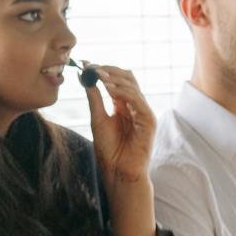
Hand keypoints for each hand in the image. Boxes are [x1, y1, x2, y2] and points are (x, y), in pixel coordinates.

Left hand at [84, 66, 156, 185]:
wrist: (118, 171)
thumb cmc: (109, 150)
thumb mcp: (97, 119)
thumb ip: (95, 99)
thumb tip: (86, 79)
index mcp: (123, 105)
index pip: (116, 81)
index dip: (103, 71)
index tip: (86, 64)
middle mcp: (135, 106)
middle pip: (127, 79)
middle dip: (109, 70)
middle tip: (93, 67)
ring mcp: (143, 112)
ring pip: (133, 86)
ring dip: (115, 79)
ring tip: (99, 75)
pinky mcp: (149, 120)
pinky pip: (138, 100)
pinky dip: (124, 92)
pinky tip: (110, 89)